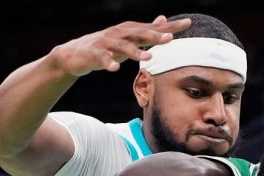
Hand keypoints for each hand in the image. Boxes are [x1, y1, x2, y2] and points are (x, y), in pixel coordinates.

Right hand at [49, 15, 191, 76]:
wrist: (75, 54)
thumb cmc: (107, 46)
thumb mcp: (128, 38)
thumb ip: (147, 30)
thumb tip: (164, 19)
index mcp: (130, 30)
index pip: (153, 28)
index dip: (170, 27)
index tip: (188, 24)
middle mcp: (119, 33)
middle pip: (139, 34)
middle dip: (154, 37)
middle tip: (169, 40)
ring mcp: (105, 43)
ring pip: (122, 46)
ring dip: (135, 52)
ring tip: (148, 58)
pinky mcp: (93, 54)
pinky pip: (102, 59)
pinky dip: (108, 63)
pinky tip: (115, 69)